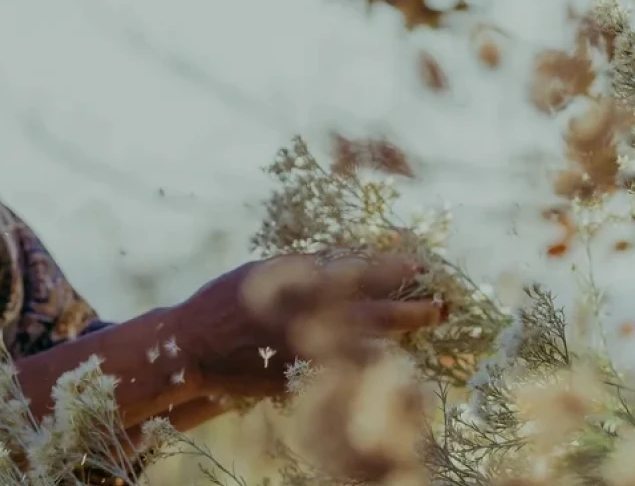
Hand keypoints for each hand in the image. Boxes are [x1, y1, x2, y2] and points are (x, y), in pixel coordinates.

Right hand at [167, 253, 442, 399]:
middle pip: (368, 315)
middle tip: (441, 308)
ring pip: (361, 345)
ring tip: (422, 330)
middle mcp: (303, 320)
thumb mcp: (263, 273)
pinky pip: (342, 369)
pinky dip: (366, 363)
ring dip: (393, 337)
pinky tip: (389, 360)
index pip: (351, 276)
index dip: (386, 270)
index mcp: (292, 287)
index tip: (417, 264)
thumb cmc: (225, 302)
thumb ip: (302, 271)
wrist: (193, 348)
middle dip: (407, 311)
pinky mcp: (299, 378)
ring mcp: (304, 352)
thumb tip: (345, 258)